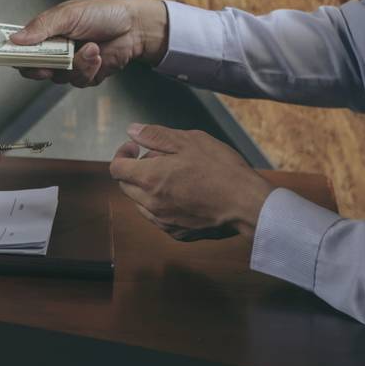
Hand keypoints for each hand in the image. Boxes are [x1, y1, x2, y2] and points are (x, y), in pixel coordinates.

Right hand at [8, 0, 167, 86]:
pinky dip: (89, 69)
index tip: (16, 58)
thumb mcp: (68, 15)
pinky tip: (98, 56)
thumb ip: (42, 27)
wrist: (135, 27)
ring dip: (76, 65)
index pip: (21, 48)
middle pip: (34, 69)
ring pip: (59, 78)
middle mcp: (55, 50)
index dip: (15, 55)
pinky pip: (78, 82)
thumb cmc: (103, 13)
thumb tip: (15, 39)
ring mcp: (70, 64)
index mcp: (47, 32)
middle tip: (48, 65)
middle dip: (42, 69)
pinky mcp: (86, 75)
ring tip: (91, 48)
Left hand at [108, 123, 269, 239]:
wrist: (248, 205)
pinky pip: (158, 217)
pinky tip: (182, 194)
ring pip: (140, 204)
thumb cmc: (221, 169)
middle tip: (159, 158)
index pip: (117, 168)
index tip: (135, 148)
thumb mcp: (189, 141)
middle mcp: (151, 204)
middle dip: (134, 169)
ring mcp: (164, 222)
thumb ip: (156, 136)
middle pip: (126, 186)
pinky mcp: (177, 234)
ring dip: (146, 188)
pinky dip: (161, 204)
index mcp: (150, 178)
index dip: (122, 153)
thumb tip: (132, 131)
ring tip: (173, 176)